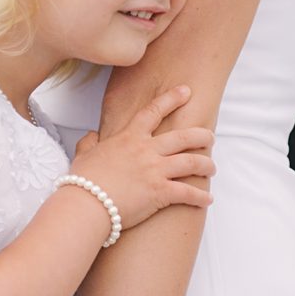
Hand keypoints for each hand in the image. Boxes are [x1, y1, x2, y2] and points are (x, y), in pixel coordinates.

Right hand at [71, 85, 214, 229]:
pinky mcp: (160, 192)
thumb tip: (91, 136)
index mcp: (129, 138)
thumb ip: (89, 143)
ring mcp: (155, 170)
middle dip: (202, 135)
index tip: (186, 91)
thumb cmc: (82, 182)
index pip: (153, 112)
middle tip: (211, 137)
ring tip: (212, 168)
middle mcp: (146, 150)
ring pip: (192, 162)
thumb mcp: (83, 156)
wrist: (85, 205)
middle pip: (183, 137)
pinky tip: (207, 200)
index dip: (171, 99)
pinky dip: (200, 197)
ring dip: (206, 164)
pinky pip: (188, 192)